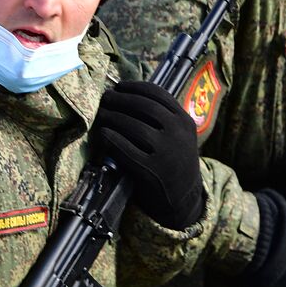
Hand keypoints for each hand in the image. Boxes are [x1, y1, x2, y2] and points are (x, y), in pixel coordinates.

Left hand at [93, 80, 204, 229]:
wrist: (183, 199)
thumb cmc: (174, 162)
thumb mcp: (179, 136)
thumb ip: (163, 117)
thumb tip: (126, 94)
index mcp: (185, 121)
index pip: (158, 94)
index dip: (134, 87)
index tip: (119, 86)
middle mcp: (178, 134)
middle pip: (143, 106)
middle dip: (120, 99)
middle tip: (104, 98)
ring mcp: (165, 153)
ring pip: (133, 126)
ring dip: (112, 116)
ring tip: (101, 114)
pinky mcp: (151, 172)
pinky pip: (125, 149)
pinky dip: (111, 138)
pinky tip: (103, 133)